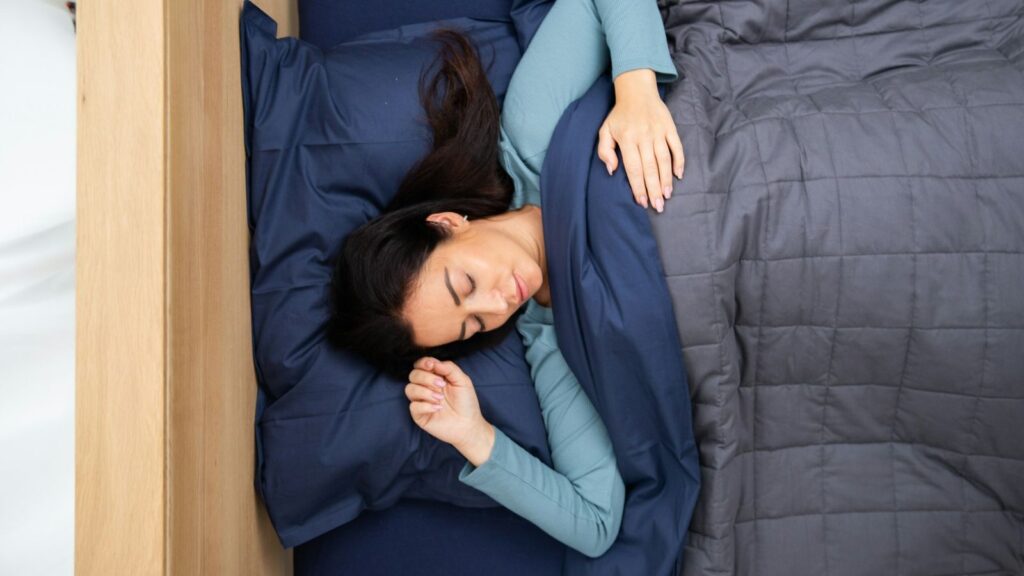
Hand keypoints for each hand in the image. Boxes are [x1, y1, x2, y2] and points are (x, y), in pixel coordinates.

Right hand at [406, 357, 494, 465]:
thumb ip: (449, 368)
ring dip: (425, 392)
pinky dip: (425, 405)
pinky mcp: (419, 415)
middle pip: (413, 375)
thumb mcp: (462, 380)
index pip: (421, 365)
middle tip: (441, 385)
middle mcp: (425, 387)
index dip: (423, 363)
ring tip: (440, 398)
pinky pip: (413, 406)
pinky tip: (438, 408)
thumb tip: (433, 362)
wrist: (468, 424)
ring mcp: (421, 401)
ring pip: (409, 389)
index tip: (431, 366)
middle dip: (426, 378)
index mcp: (435, 377)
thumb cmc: (466, 402)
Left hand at [597, 68, 684, 212]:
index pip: (633, 168)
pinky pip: (676, 146)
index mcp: (627, 139)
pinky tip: (679, 175)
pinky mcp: (670, 127)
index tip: (641, 202)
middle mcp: (644, 136)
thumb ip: (605, 151)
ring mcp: (658, 132)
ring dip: (666, 179)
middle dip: (654, 189)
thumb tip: (612, 170)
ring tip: (667, 195)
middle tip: (658, 206)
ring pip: (664, 160)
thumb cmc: (619, 115)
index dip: (638, 187)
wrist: (637, 91)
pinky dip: (679, 160)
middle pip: (650, 168)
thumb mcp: (605, 130)